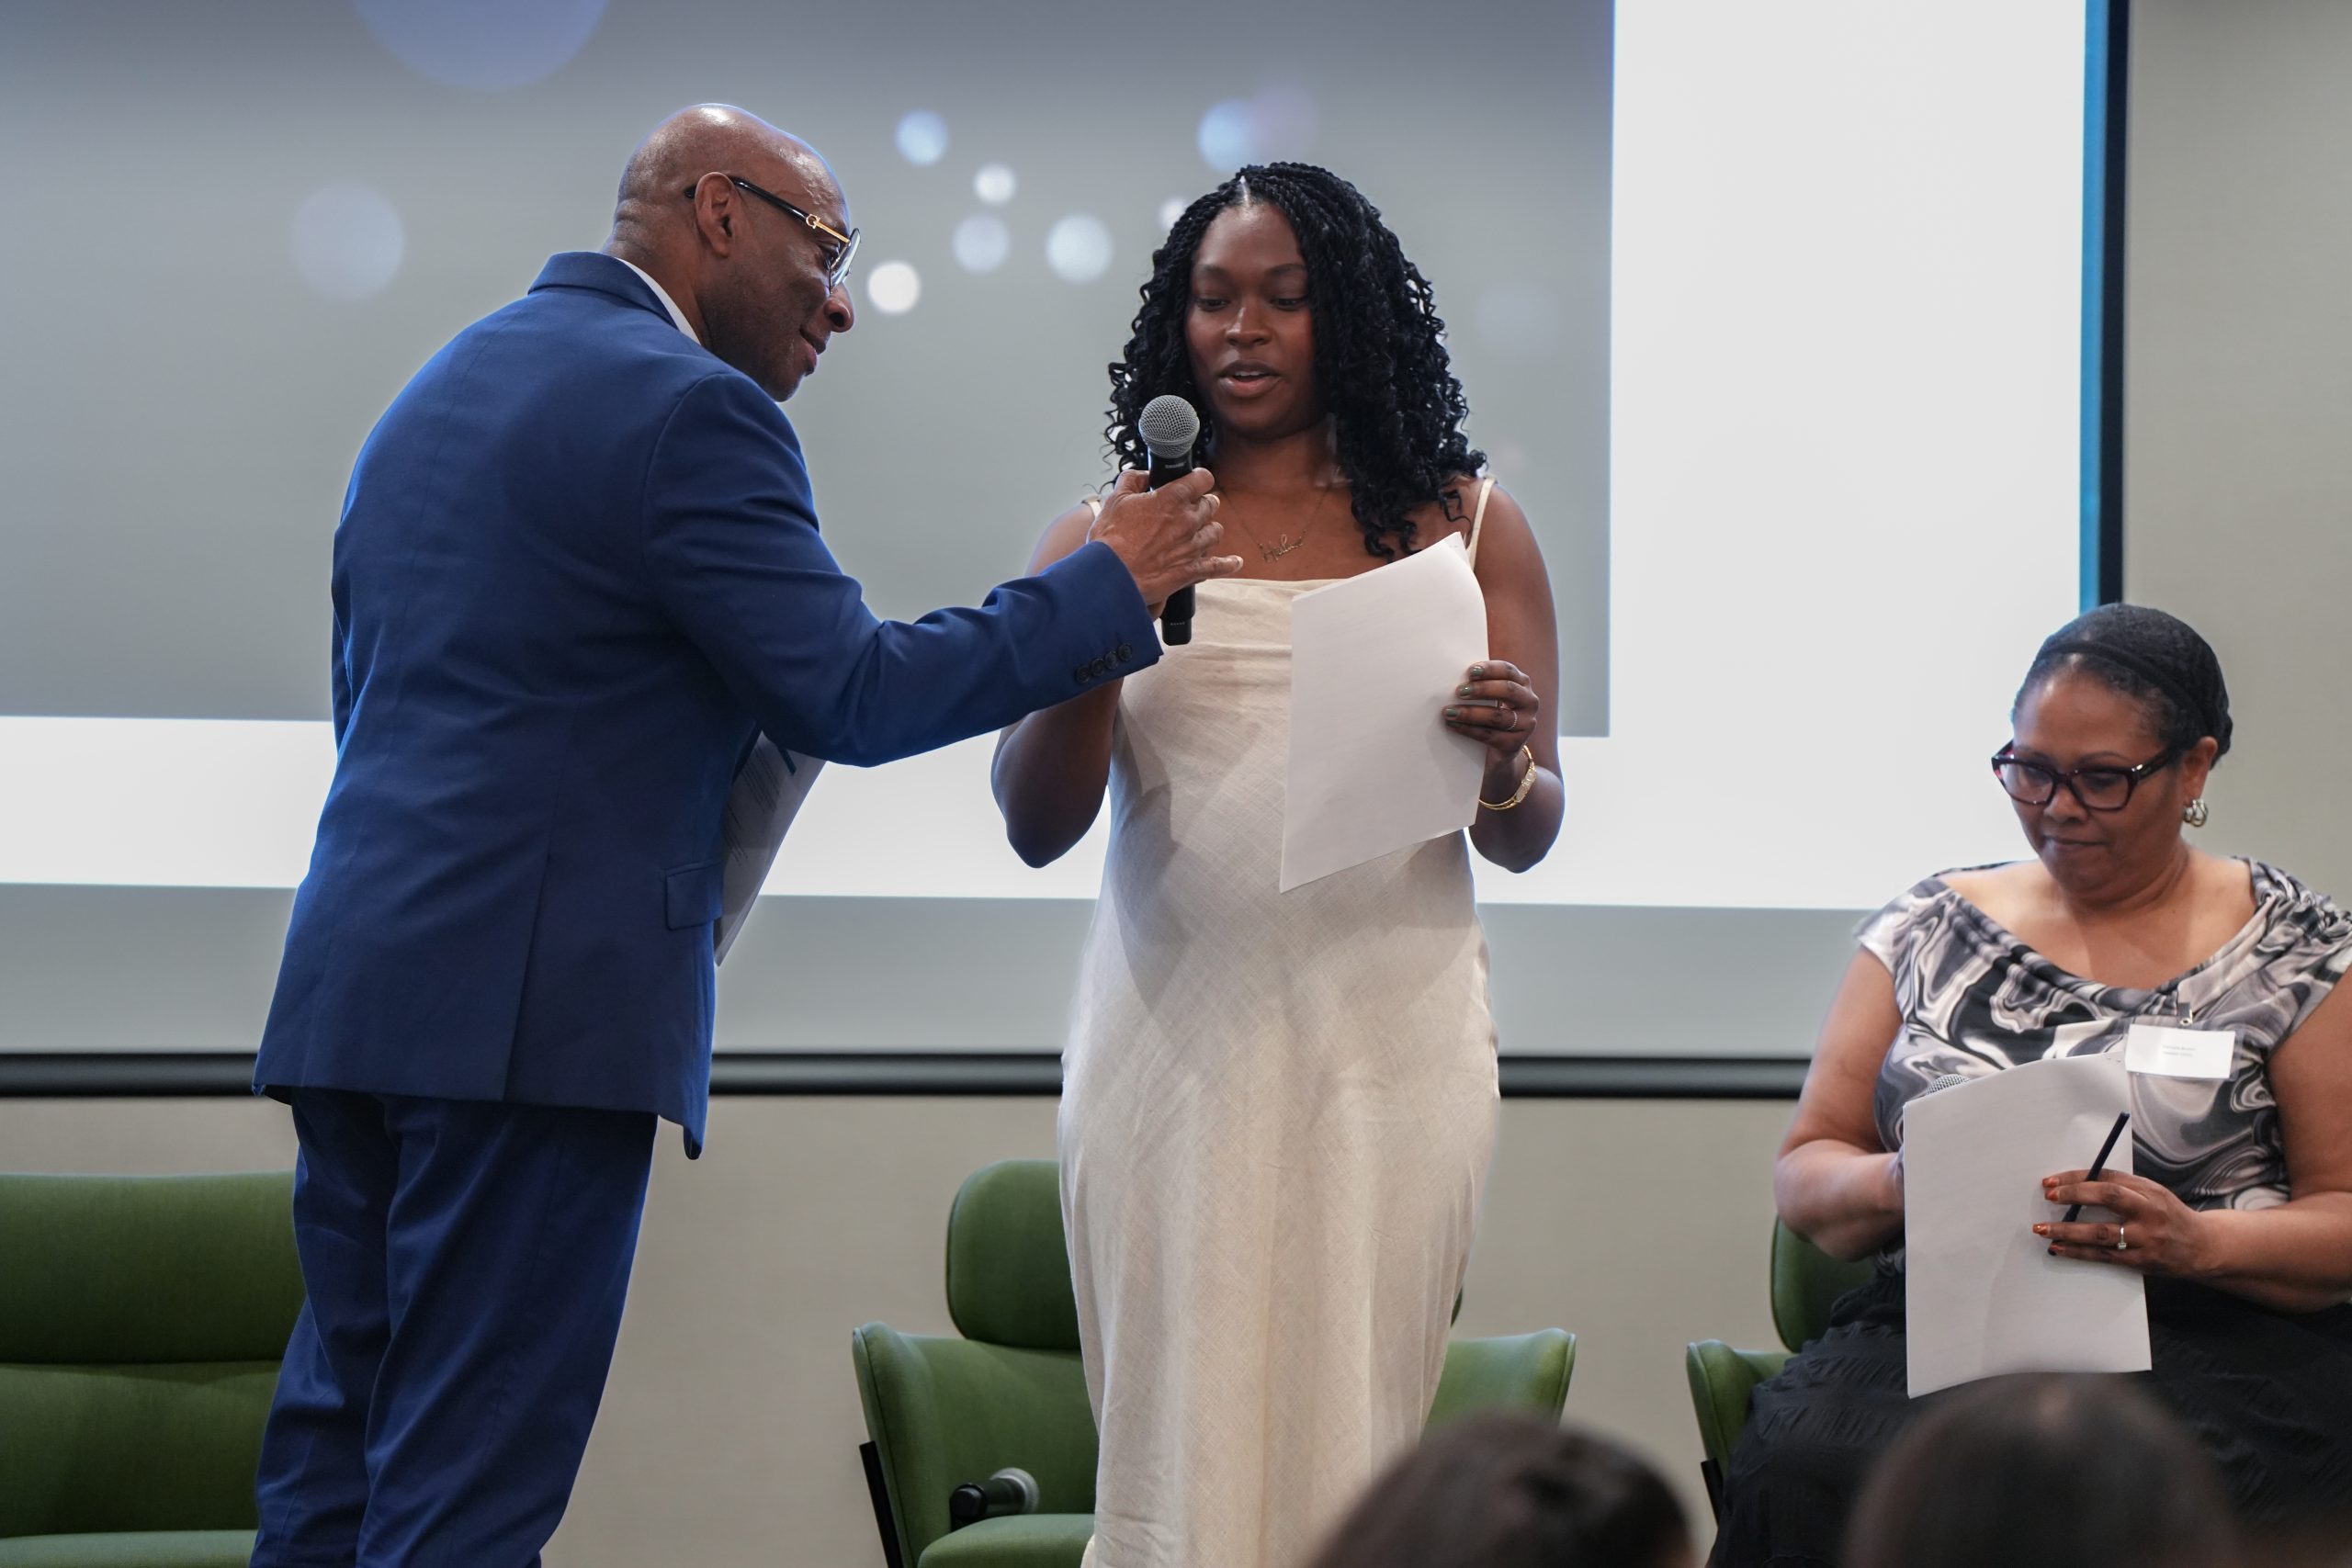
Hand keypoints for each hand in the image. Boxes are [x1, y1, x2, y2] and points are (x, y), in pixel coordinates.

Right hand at [1088, 468, 1243, 610]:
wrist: (1111, 576)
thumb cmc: (1110, 540)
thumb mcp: (1115, 499)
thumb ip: (1133, 480)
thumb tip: (1144, 475)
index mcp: (1172, 498)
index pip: (1202, 478)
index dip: (1199, 478)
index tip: (1196, 480)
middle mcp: (1188, 520)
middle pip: (1211, 504)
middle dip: (1203, 503)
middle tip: (1194, 507)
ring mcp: (1193, 546)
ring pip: (1215, 531)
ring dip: (1209, 529)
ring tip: (1202, 531)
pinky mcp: (1192, 570)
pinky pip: (1218, 566)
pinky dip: (1228, 564)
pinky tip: (1234, 562)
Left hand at [1444, 660, 1542, 772]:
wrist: (1500, 750)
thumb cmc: (1491, 715)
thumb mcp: (1491, 698)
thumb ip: (1480, 685)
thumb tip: (1452, 676)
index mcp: (1522, 684)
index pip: (1508, 671)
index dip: (1489, 669)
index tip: (1470, 671)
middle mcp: (1529, 702)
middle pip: (1508, 690)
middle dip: (1482, 689)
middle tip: (1459, 691)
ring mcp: (1526, 724)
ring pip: (1497, 716)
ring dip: (1470, 713)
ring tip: (1449, 712)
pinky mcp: (1515, 744)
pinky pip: (1490, 735)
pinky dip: (1469, 730)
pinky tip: (1453, 725)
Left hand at [2034, 1169, 2214, 1278]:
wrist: (2204, 1247)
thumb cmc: (2170, 1216)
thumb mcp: (2153, 1194)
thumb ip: (2123, 1188)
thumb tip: (2078, 1183)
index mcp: (2149, 1190)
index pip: (2109, 1177)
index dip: (2078, 1177)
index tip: (2052, 1181)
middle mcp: (2148, 1211)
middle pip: (2108, 1197)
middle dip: (2074, 1194)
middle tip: (2048, 1196)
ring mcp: (2146, 1237)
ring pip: (2102, 1232)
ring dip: (2068, 1231)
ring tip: (2042, 1229)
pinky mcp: (2142, 1260)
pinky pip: (2105, 1256)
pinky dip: (2079, 1252)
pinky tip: (2059, 1249)